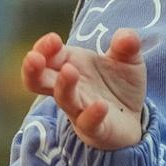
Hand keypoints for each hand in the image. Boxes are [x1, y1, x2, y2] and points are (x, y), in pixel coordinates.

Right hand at [23, 28, 147, 148]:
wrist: (132, 117)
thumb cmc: (120, 84)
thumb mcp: (128, 59)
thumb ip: (127, 45)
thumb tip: (126, 36)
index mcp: (69, 64)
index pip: (47, 56)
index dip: (45, 48)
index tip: (53, 39)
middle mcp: (68, 88)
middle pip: (38, 81)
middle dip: (32, 69)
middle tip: (33, 58)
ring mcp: (78, 109)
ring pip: (62, 99)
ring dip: (63, 86)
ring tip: (69, 71)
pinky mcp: (94, 129)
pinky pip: (88, 123)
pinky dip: (92, 115)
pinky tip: (101, 105)